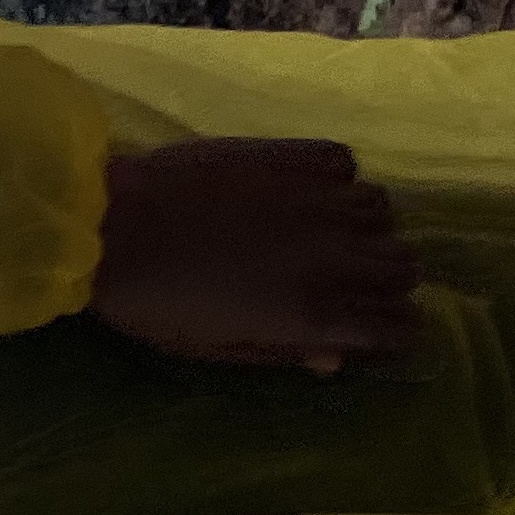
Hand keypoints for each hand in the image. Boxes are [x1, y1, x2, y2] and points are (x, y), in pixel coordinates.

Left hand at [90, 139, 421, 371]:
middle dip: (382, 278)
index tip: (371, 327)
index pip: (403, 325)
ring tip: (318, 233)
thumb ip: (284, 352)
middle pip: (405, 266)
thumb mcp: (216, 346)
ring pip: (384, 212)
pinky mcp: (298, 155)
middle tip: (340, 280)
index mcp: (316, 312)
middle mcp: (336, 254)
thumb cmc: (152, 302)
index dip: (392, 330)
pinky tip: (297, 191)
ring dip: (361, 225)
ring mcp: (322, 199)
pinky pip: (347, 165)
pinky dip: (334, 179)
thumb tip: (334, 359)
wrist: (109, 226)